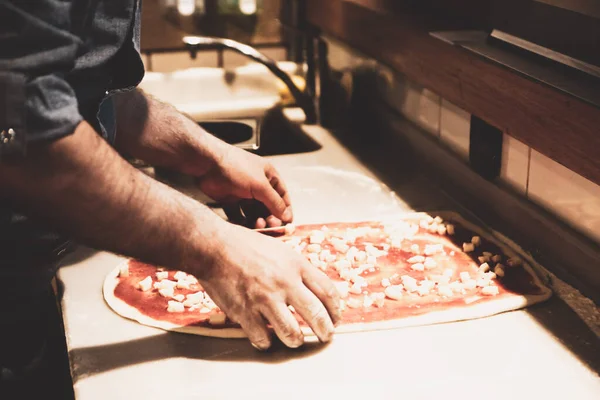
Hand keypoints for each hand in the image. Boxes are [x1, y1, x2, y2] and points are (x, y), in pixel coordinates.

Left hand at [196, 145, 291, 228]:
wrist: (208, 164)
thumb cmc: (236, 168)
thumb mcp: (260, 185)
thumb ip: (274, 202)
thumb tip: (287, 216)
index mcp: (269, 178)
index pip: (282, 197)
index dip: (285, 211)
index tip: (286, 225)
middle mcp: (258, 186)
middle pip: (268, 208)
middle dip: (270, 218)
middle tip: (269, 226)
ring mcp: (244, 193)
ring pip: (254, 213)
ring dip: (257, 221)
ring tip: (256, 224)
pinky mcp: (230, 200)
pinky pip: (239, 215)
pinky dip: (241, 222)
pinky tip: (243, 226)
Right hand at [197, 224, 341, 348]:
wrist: (214, 247)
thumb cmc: (245, 246)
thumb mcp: (281, 250)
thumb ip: (298, 270)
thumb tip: (315, 291)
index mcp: (296, 265)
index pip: (328, 292)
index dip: (336, 309)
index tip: (335, 317)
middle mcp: (284, 283)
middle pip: (317, 315)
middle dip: (326, 331)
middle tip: (326, 336)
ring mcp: (264, 299)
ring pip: (292, 333)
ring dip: (297, 340)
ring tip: (296, 340)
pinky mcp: (245, 312)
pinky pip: (263, 338)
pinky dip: (267, 341)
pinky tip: (266, 337)